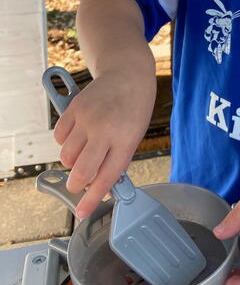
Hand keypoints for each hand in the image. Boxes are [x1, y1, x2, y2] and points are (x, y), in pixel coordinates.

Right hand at [53, 68, 155, 218]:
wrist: (128, 73)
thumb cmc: (135, 107)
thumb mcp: (135, 135)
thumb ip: (118, 159)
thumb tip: (100, 185)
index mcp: (126, 139)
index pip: (106, 178)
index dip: (92, 200)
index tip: (82, 212)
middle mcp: (105, 129)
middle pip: (80, 172)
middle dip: (76, 185)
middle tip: (79, 184)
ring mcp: (87, 118)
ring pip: (66, 157)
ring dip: (72, 162)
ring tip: (85, 151)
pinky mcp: (74, 108)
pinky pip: (59, 137)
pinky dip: (65, 142)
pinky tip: (79, 135)